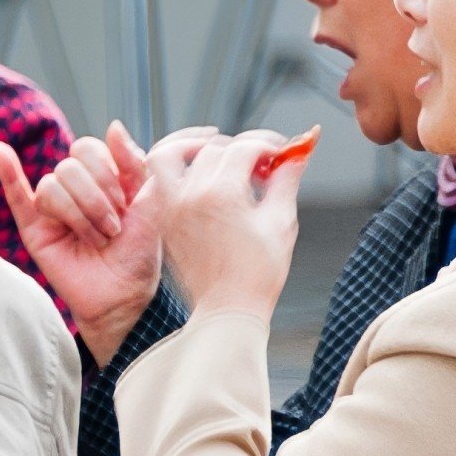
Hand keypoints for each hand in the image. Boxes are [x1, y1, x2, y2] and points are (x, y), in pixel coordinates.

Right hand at [0, 124, 165, 363]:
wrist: (124, 295)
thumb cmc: (139, 253)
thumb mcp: (150, 202)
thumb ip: (137, 163)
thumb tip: (113, 126)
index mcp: (102, 177)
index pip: (91, 149)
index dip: (108, 173)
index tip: (127, 203)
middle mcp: (76, 188)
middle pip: (70, 166)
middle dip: (96, 199)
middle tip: (112, 228)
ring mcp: (53, 207)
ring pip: (52, 186)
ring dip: (79, 215)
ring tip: (94, 239)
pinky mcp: (34, 229)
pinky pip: (16, 194)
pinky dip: (8, 172)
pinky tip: (1, 150)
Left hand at [155, 126, 306, 324]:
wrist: (228, 309)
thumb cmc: (258, 274)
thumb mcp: (281, 221)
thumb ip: (286, 180)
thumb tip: (297, 154)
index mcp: (221, 194)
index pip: (244, 148)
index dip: (268, 146)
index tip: (282, 155)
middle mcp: (190, 196)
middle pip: (212, 149)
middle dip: (241, 148)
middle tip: (262, 162)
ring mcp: (171, 207)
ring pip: (172, 154)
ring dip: (196, 145)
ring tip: (220, 152)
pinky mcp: (164, 219)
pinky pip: (158, 179)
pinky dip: (176, 166)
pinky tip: (200, 172)